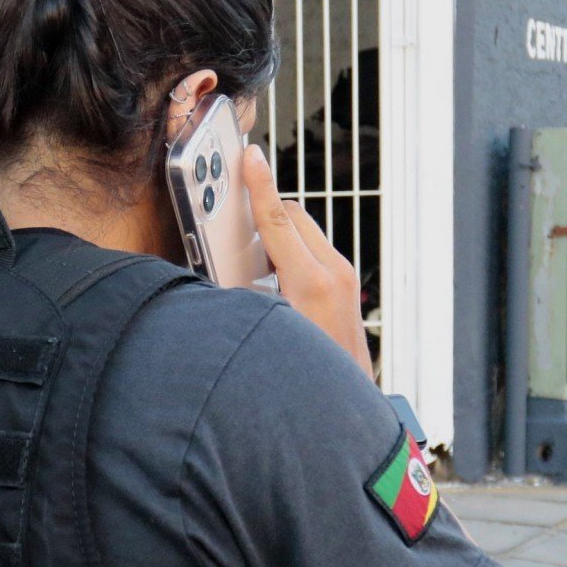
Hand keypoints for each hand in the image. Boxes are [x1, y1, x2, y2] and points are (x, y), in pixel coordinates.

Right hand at [241, 146, 373, 375]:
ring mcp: (344, 280)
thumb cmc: (303, 377)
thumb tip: (220, 270)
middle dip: (264, 211)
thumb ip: (240, 297)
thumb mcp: (264, 332)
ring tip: (253, 255)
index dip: (258, 185)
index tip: (249, 156)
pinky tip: (274, 278)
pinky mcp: (346, 287)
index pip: (277, 220)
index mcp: (311, 283)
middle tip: (235, 214)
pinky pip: (314, 252)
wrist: (346, 409)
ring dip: (278, 234)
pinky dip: (291, 252)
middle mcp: (334, 275)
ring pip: (305, 232)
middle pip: (293, 217)